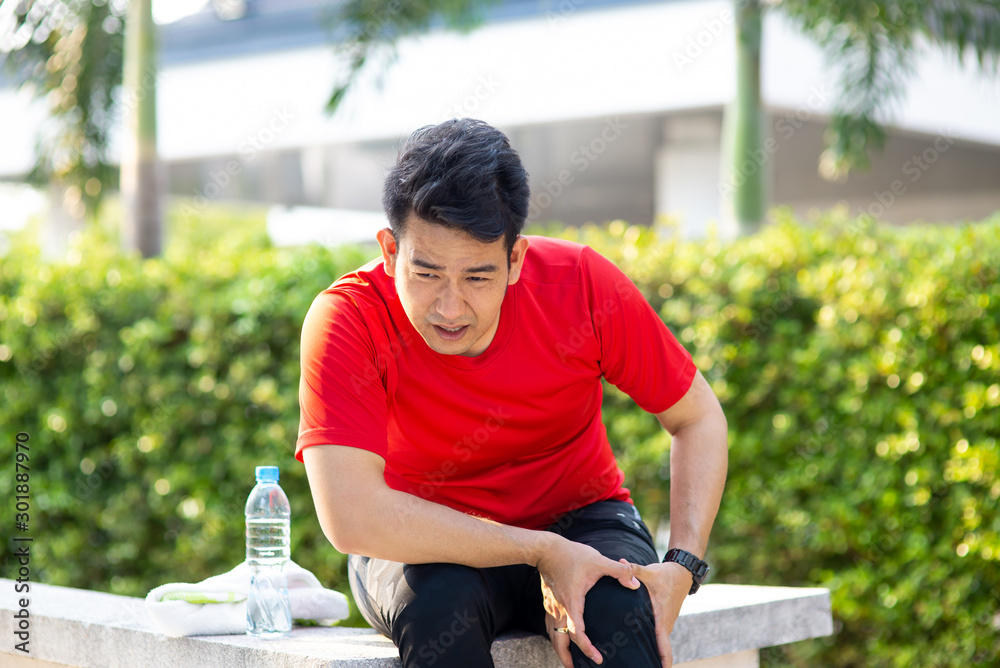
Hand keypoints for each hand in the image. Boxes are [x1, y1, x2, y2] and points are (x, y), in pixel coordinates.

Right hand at [536, 537, 639, 665]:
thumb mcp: (598, 560)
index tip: (597, 658)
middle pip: (558, 642)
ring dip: (560, 648)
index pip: (577, 633)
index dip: (587, 648)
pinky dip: (556, 634)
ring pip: (552, 634)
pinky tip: (562, 633)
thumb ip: (619, 572)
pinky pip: (550, 624)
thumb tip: (635, 584)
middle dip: (566, 658)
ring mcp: (551, 606)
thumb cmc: (572, 554)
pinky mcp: (548, 601)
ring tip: (569, 658)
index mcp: (573, 603)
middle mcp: (560, 609)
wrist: (546, 548)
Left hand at [629, 561, 690, 667]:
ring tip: (638, 663)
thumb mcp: (650, 571)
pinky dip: (653, 642)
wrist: (682, 572)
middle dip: (654, 660)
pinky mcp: (665, 619)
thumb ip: (633, 569)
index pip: (664, 645)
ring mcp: (667, 622)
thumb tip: (620, 563)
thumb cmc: (666, 574)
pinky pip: (658, 634)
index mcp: (662, 617)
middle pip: (661, 649)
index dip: (664, 660)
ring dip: (653, 652)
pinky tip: (641, 646)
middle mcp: (666, 623)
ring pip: (659, 642)